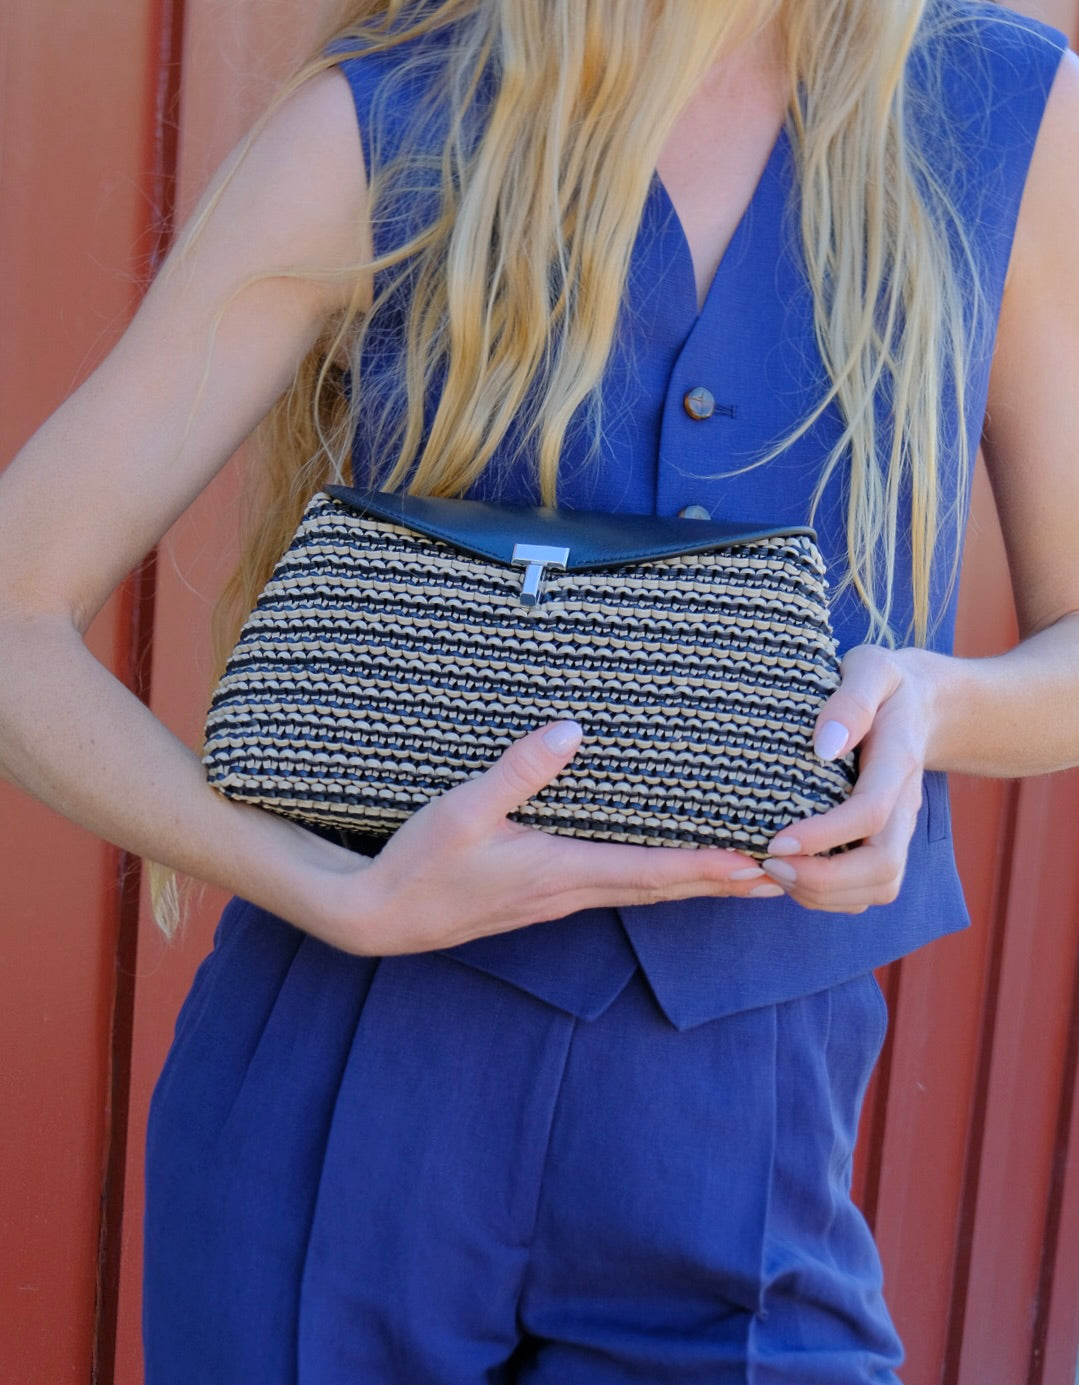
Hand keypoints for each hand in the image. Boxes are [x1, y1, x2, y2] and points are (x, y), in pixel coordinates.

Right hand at [313, 721, 775, 954]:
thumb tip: (572, 730)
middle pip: (664, 889)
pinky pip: (619, 887)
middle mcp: (570, 891)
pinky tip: (669, 869)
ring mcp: (560, 898)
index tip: (760, 860)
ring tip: (747, 873)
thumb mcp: (460, 811)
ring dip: (699, 884)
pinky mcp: (546, 895)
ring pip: (646, 891)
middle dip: (725, 881)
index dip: (708, 866)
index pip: (651, 871)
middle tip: (786, 872)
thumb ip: (516, 772)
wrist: (379, 915)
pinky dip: (660, 880)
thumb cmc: (418, 865)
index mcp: (558, 871)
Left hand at [756, 645, 939, 913]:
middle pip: (881, 868)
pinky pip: (868, 891)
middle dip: (822, 881)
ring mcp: (899, 831)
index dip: (823, 837)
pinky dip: (828, 896)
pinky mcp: (886, 845)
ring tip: (773, 870)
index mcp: (897, 763)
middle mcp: (904, 806)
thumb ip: (851, 701)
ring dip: (823, 894)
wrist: (924, 705)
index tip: (774, 841)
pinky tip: (790, 875)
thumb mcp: (871, 668)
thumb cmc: (886, 684)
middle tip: (767, 862)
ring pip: (877, 889)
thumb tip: (824, 746)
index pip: (869, 814)